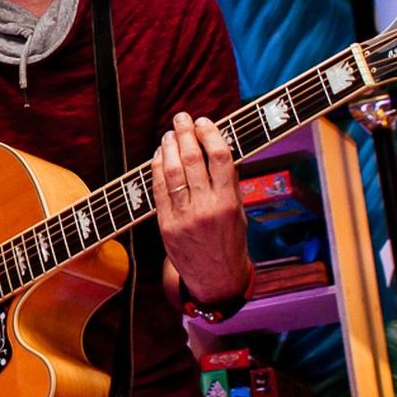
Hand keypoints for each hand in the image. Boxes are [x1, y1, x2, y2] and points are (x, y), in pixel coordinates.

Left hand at [151, 113, 250, 304]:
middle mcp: (205, 208)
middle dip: (185, 133)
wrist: (216, 279)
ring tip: (170, 134)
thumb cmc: (230, 242)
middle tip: (182, 118)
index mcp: (228, 202)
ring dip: (168, 147)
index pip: (219, 157)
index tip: (204, 121)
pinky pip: (158, 190)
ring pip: (171, 172)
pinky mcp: (165, 225)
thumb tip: (219, 146)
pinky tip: (159, 156)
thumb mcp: (239, 212)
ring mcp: (183, 217)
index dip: (209, 133)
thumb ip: (229, 182)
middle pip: (191, 159)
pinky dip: (157, 168)